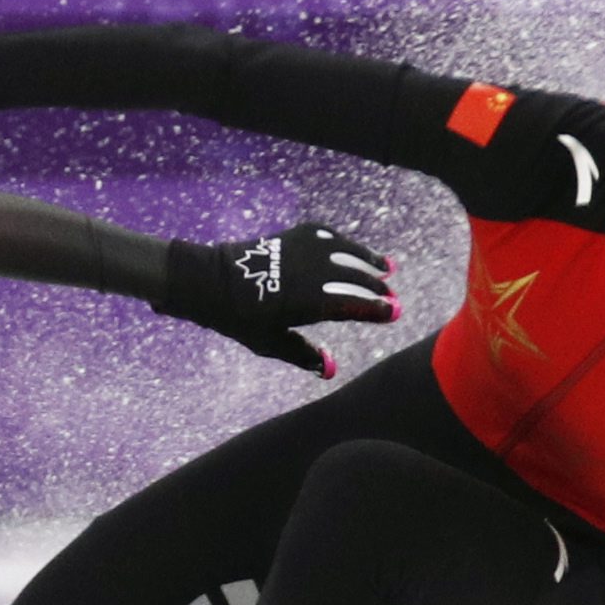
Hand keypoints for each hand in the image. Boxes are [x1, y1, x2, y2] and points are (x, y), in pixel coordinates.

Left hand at [155, 224, 400, 376]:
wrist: (211, 280)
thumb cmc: (240, 318)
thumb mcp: (270, 342)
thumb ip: (302, 354)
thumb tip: (329, 370)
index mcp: (310, 302)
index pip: (355, 305)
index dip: (376, 310)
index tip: (393, 313)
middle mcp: (314, 272)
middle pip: (356, 278)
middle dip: (376, 287)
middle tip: (390, 296)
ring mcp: (305, 250)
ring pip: (348, 252)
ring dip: (368, 260)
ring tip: (386, 268)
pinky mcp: (295, 235)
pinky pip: (328, 236)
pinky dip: (345, 242)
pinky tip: (352, 248)